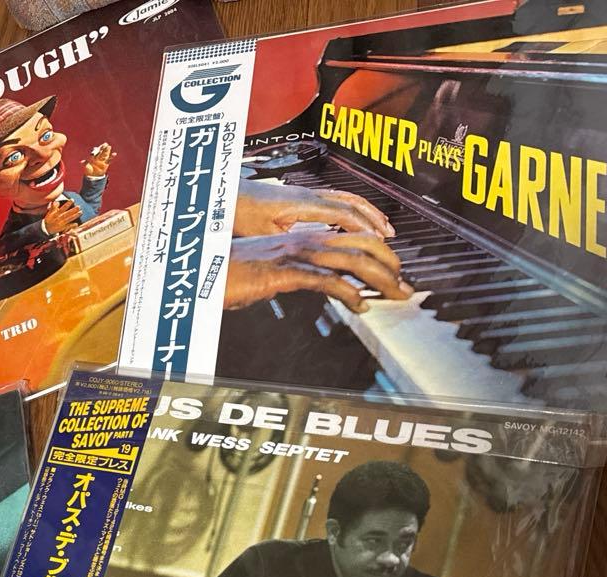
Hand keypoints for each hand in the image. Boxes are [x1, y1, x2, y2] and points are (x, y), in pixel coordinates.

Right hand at [43, 198, 82, 235]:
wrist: (45, 229)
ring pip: (69, 219)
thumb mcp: (49, 213)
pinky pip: (67, 227)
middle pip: (67, 213)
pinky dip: (72, 225)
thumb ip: (53, 207)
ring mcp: (61, 223)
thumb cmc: (48, 220)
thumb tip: (57, 202)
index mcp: (56, 214)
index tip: (72, 200)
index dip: (67, 204)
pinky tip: (76, 224)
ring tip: (81, 212)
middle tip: (79, 206)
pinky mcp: (62, 228)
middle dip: (73, 210)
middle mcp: (59, 218)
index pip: (63, 208)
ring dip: (75, 216)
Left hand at [82, 143, 114, 176]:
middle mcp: (98, 156)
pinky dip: (112, 157)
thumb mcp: (85, 167)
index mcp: (93, 156)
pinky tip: (114, 154)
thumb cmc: (88, 170)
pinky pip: (109, 159)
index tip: (94, 154)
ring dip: (107, 150)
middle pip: (101, 151)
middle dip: (102, 148)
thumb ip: (85, 164)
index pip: (95, 151)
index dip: (95, 151)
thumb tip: (81, 162)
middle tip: (105, 144)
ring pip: (105, 154)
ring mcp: (102, 160)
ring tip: (109, 146)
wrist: (93, 176)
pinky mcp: (106, 163)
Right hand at [224, 231, 410, 310]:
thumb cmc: (229, 275)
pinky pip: (325, 280)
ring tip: (396, 295)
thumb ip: (294, 275)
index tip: (394, 274)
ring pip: (352, 260)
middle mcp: (303, 241)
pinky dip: (348, 293)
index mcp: (302, 240)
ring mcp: (295, 255)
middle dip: (391, 265)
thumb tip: (311, 285)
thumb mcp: (269, 273)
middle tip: (406, 287)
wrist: (200, 273)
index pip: (353, 239)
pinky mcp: (284, 272)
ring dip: (381, 279)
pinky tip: (361, 306)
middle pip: (362, 244)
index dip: (381, 254)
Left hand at [234, 179, 393, 237]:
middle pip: (353, 204)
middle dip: (374, 220)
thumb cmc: (241, 210)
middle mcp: (310, 195)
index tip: (378, 242)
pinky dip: (353, 211)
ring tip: (383, 229)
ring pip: (348, 200)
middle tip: (390, 238)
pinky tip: (355, 224)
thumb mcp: (265, 233)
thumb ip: (289, 245)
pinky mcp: (304, 198)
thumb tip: (308, 258)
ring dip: (368, 214)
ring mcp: (308, 194)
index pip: (344, 214)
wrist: (228, 193)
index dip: (364, 229)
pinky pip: (338, 201)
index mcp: (304, 203)